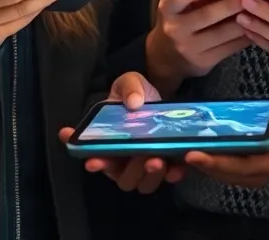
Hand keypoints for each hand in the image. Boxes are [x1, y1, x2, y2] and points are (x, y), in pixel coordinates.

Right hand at [59, 72, 186, 193]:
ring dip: (151, 176)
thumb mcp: (130, 83)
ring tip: (158, 160)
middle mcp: (124, 160)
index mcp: (109, 142)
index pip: (97, 158)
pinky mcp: (167, 166)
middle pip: (124, 179)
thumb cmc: (137, 93)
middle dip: (131, 172)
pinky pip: (168, 179)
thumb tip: (133, 101)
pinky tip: (176, 168)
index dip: (95, 162)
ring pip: (144, 184)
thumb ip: (129, 88)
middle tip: (140, 157)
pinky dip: (172, 175)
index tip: (92, 162)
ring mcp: (145, 166)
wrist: (162, 98)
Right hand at [146, 0, 250, 94]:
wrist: (167, 56)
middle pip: (206, 16)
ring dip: (244, 20)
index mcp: (167, 9)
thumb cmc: (179, 20)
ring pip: (223, 33)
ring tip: (259, 9)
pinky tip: (256, 26)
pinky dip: (245, 35)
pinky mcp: (204, 62)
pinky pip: (230, 47)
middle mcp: (175, 29)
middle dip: (230, 5)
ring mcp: (189, 48)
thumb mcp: (178, 6)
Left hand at [185, 112, 268, 188]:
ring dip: (204, 167)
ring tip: (184, 155)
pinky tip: (186, 157)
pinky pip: (218, 170)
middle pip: (233, 174)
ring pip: (222, 174)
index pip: (252, 168)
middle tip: (188, 155)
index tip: (202, 155)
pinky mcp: (234, 170)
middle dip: (211, 167)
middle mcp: (259, 175)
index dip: (228, 164)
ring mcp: (245, 174)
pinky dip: (202, 165)